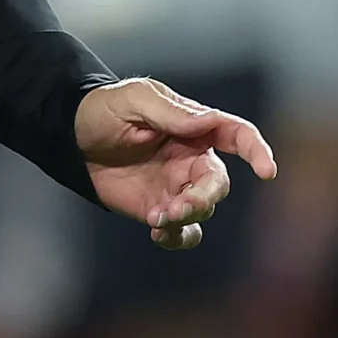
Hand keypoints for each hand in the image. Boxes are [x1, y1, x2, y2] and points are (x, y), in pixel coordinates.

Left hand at [76, 78, 276, 250]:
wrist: (70, 139)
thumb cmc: (104, 110)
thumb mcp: (133, 100)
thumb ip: (171, 113)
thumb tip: (210, 121)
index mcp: (193, 126)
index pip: (237, 135)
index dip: (257, 151)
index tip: (267, 171)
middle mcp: (192, 158)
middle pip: (218, 183)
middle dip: (203, 199)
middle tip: (177, 207)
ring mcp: (177, 185)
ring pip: (203, 210)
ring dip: (186, 218)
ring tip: (157, 218)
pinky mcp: (160, 207)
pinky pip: (184, 231)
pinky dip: (177, 237)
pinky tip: (157, 232)